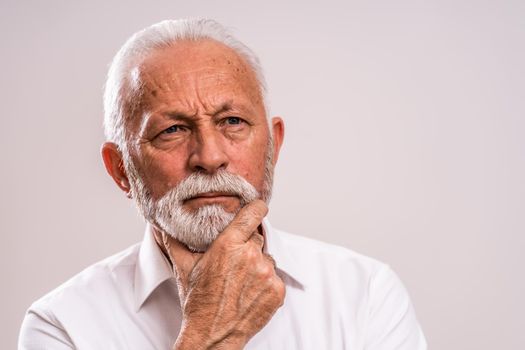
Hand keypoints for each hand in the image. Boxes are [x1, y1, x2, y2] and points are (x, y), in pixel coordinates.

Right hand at [160, 200, 285, 349]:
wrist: (212, 335)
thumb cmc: (197, 302)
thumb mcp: (183, 268)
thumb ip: (174, 241)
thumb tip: (160, 225)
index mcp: (228, 244)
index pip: (253, 213)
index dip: (257, 208)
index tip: (258, 207)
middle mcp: (250, 255)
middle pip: (258, 237)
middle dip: (249, 245)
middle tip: (235, 261)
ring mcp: (266, 273)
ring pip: (267, 258)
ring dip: (258, 265)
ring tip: (241, 281)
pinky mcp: (277, 290)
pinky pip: (275, 278)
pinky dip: (266, 283)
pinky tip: (250, 292)